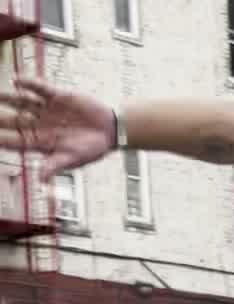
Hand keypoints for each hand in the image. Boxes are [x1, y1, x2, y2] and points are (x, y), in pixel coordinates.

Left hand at [0, 76, 115, 179]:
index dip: (2, 140)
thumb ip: (55, 166)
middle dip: (1, 119)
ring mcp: (47, 110)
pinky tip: (16, 80)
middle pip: (16, 121)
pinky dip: (28, 84)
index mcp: (42, 143)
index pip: (17, 142)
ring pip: (23, 103)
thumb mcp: (73, 159)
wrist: (109, 130)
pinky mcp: (57, 96)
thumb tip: (41, 179)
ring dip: (9, 98)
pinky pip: (39, 89)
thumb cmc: (92, 149)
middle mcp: (41, 125)